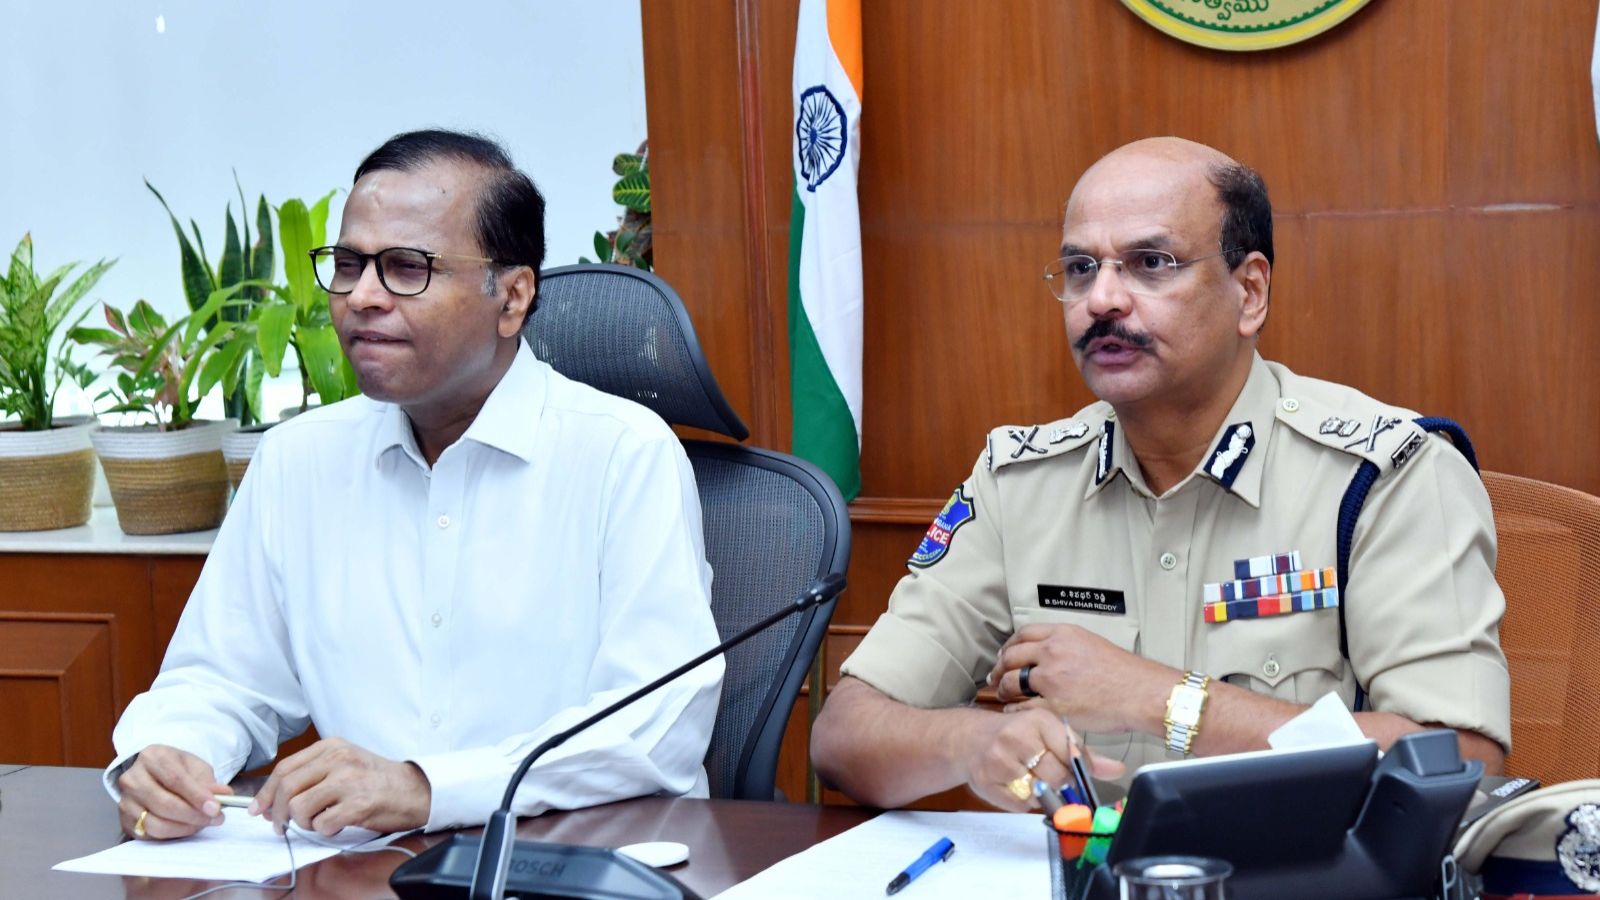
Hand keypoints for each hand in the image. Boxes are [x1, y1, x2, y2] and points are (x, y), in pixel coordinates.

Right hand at [116, 745, 231, 839]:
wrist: (154, 775)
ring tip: (203, 823)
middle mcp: (132, 778)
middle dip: (194, 815)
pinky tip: (187, 828)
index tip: (215, 808)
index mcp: (152, 757)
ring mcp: (125, 801)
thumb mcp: (196, 768)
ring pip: (156, 823)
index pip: (175, 779)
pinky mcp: (125, 821)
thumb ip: (209, 782)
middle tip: (215, 818)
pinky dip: (173, 835)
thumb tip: (224, 796)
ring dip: (185, 828)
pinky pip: (150, 835)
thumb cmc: (177, 769)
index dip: (197, 796)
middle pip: (165, 804)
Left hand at [250, 737, 430, 835]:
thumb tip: (271, 802)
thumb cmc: (376, 780)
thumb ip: (310, 775)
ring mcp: (349, 780)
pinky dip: (324, 830)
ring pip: (300, 807)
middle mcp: (339, 758)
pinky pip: (322, 824)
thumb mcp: (344, 763)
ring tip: (318, 821)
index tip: (259, 809)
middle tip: (282, 825)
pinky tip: (337, 824)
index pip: (284, 768)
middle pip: (288, 787)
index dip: (266, 792)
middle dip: (278, 813)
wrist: (415, 790)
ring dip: (303, 822)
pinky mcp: (358, 804)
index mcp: (332, 746)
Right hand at [959, 707, 1123, 810]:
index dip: (1077, 768)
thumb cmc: (1015, 734)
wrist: (970, 739)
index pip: (1072, 754)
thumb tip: (1116, 770)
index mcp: (1037, 720)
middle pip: (1058, 777)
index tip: (1073, 770)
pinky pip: (1021, 805)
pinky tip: (1017, 785)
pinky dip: (1024, 801)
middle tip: (1051, 776)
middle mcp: (1017, 738)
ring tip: (1031, 777)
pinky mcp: (988, 782)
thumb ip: (1082, 752)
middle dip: (1060, 783)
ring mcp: (1000, 761)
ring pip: (1040, 793)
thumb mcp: (1048, 733)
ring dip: (1041, 792)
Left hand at [988, 623, 1173, 732]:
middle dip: (1000, 667)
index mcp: (1062, 635)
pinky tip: (1014, 713)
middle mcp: (1053, 653)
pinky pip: (1021, 707)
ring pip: (1012, 681)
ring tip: (1004, 695)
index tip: (1005, 654)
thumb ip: (1065, 645)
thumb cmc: (1125, 673)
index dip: (1009, 645)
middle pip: (1011, 656)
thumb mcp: (1091, 644)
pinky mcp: (1054, 705)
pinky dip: (1014, 710)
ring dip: (1003, 689)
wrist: (1142, 693)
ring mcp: (1051, 679)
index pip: (1023, 634)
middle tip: (996, 677)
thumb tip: (1048, 653)